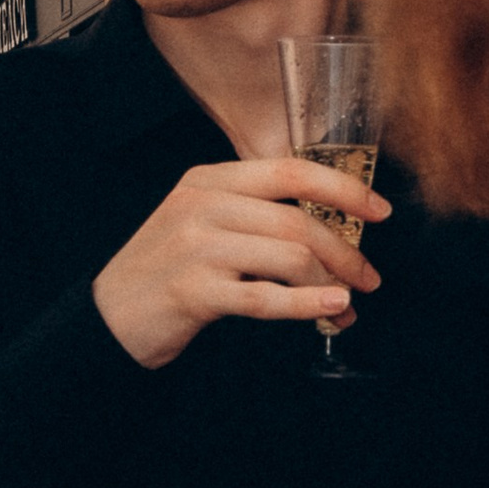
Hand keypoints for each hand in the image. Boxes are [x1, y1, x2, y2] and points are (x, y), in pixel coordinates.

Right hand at [92, 157, 390, 371]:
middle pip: (297, 219)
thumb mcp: (199, 222)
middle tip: (368, 277)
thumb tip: (327, 230)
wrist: (109, 316)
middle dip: (345, 252)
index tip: (379, 210)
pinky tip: (330, 309)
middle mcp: (202, 205)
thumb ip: (251, 214)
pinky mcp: (193, 290)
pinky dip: (306, 305)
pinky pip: (266, 296)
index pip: (290, 170)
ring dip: (330, 285)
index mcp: (209, 180)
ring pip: (289, 257)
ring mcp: (196, 246)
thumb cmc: (164, 272)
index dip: (343, 187)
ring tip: (344, 304)